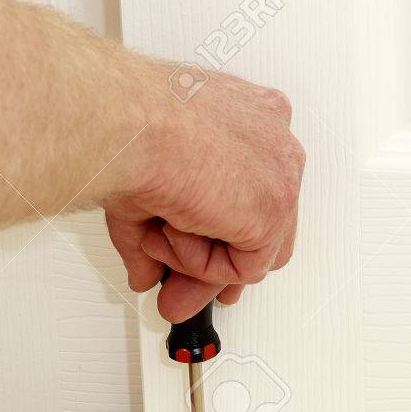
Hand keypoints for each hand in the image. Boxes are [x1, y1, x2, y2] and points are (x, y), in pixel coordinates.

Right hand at [106, 64, 305, 320]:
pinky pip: (243, 268)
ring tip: (156, 235)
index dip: (229, 234)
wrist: (129, 123)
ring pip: (251, 249)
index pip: (256, 191)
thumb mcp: (149, 184)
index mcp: (251, 119)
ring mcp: (281, 176)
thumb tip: (146, 270)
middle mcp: (274, 143)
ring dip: (197, 260)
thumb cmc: (134, 126)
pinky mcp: (274, 211)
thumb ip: (157, 231)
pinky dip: (201, 264)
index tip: (204, 261)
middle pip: (263, 226)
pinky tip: (172, 229)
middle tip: (182, 293)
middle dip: (219, 267)